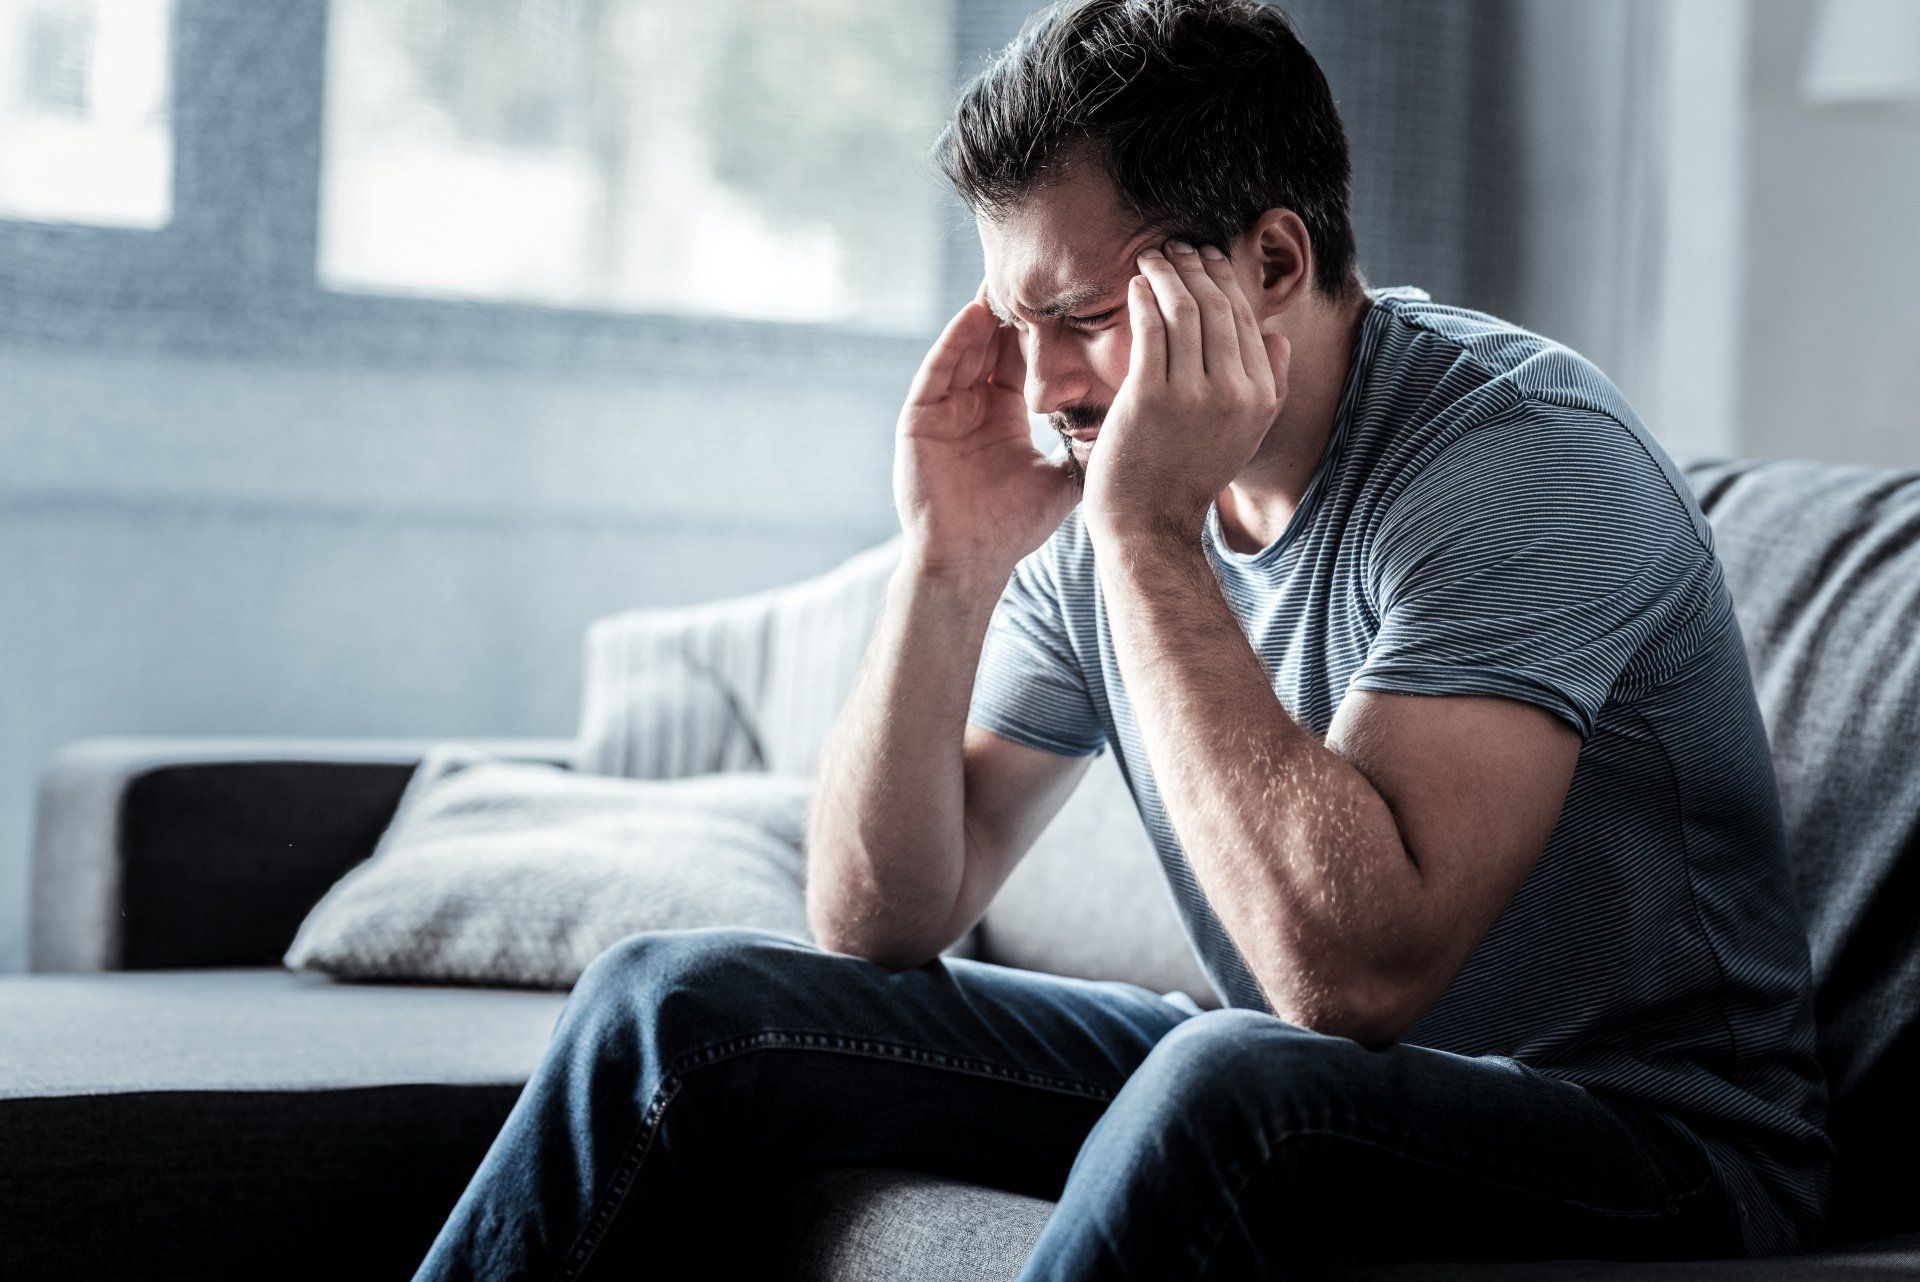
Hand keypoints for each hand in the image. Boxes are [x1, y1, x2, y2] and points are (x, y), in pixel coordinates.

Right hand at [892, 277, 1077, 585]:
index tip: (1077, 300)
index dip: (1049, 331)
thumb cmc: (1013, 528)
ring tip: (1010, 277)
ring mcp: (945, 407)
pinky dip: (955, 340)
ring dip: (987, 314)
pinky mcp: (919, 416)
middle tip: (1043, 271)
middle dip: (1018, 309)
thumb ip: (1089, 448)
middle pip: (996, 344)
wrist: (969, 561)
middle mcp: (975, 404)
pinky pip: (938, 368)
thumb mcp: (1062, 480)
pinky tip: (975, 314)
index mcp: (1007, 415)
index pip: (1028, 360)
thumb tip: (1137, 424)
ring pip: (967, 348)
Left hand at [1080, 241, 1291, 541]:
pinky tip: (1136, 285)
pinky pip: (1151, 330)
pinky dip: (1144, 300)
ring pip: (1185, 312)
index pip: (1246, 321)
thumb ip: (1267, 384)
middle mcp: (1235, 394)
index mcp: (1261, 398)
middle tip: (1175, 247)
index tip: (1206, 259)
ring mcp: (1193, 395)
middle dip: (1196, 268)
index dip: (1225, 281)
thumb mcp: (1244, 434)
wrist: (1149, 523)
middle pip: (1218, 309)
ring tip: (1151, 258)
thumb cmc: (1187, 476)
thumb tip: (1276, 335)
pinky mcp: (1151, 397)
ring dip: (1168, 274)